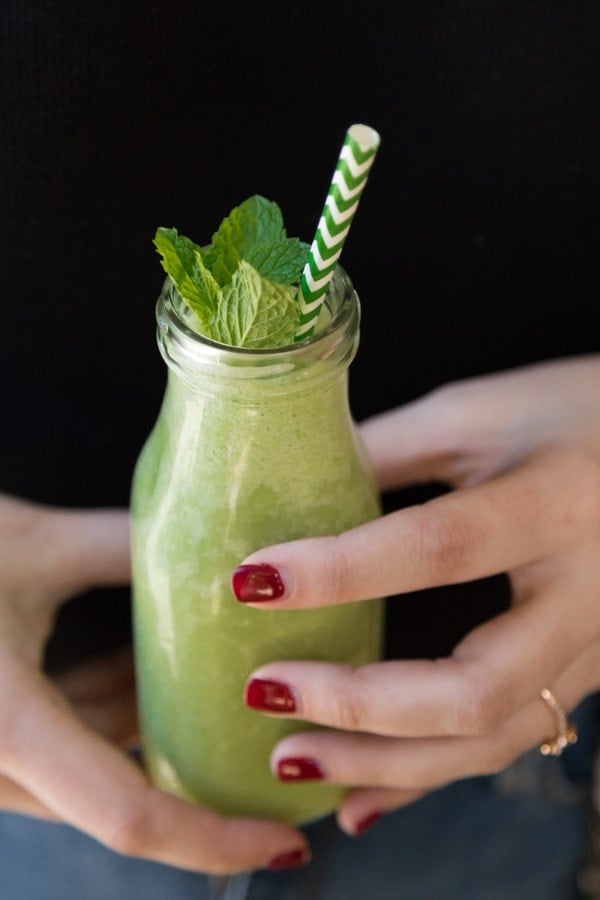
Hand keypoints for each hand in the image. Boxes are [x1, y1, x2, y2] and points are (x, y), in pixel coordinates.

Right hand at [0, 493, 307, 872]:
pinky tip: (140, 660)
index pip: (128, 812)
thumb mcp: (24, 545)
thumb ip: (119, 544)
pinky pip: (59, 748)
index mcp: (2, 726)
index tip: (285, 838)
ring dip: (151, 729)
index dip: (214, 838)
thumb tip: (208, 543)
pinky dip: (107, 714)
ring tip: (214, 672)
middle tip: (268, 733)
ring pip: (89, 768)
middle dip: (196, 769)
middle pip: (118, 793)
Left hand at [235, 355, 599, 834]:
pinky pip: (507, 741)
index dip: (341, 571)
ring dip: (384, 763)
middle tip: (265, 691)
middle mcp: (587, 591)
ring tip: (290, 759)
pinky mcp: (583, 672)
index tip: (252, 582)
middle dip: (358, 704)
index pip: (440, 548)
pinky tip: (361, 797)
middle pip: (473, 686)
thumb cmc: (570, 413)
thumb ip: (384, 451)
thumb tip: (284, 491)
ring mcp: (593, 646)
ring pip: (491, 739)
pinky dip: (428, 776)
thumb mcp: (477, 413)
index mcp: (556, 501)